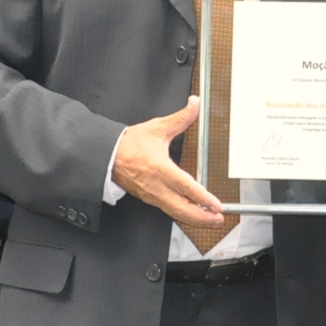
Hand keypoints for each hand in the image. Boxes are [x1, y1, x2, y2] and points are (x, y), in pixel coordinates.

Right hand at [113, 97, 227, 228]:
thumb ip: (180, 118)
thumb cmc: (129, 144)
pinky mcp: (149, 199)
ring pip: (175, 213)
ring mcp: (152, 195)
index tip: (216, 205)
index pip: (185, 187)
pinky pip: (168, 211)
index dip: (202, 198)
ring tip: (210, 220)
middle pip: (181, 209)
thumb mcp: (157, 128)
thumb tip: (195, 105)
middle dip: (202, 217)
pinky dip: (183, 215)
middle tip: (219, 219)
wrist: (107, 155)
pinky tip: (193, 215)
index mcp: (159, 168)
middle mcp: (156, 186)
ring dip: (194, 219)